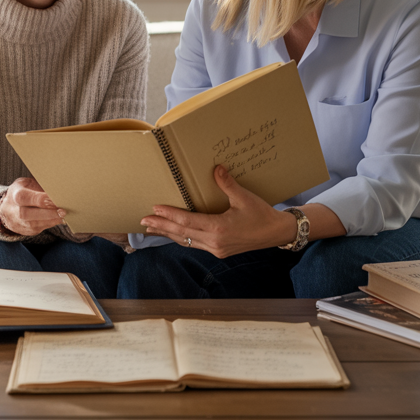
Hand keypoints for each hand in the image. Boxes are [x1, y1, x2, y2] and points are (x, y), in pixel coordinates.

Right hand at [0, 177, 64, 236]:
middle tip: (63, 210)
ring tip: (64, 215)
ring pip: (34, 224)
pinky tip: (60, 219)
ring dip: (51, 220)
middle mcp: (14, 210)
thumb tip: (57, 188)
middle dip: (47, 213)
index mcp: (15, 194)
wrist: (8, 208)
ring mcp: (19, 222)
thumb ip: (39, 186)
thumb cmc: (22, 191)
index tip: (55, 198)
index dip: (40, 199)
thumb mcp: (28, 184)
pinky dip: (51, 223)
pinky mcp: (26, 231)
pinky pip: (39, 228)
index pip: (25, 198)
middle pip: (28, 214)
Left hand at [140, 164, 298, 258]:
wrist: (276, 233)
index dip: (169, 215)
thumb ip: (227, 184)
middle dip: (162, 227)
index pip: (188, 221)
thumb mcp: (244, 197)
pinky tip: (174, 233)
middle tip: (143, 221)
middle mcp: (215, 242)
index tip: (154, 209)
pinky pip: (195, 244)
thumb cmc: (262, 214)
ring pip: (186, 241)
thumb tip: (216, 168)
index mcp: (219, 229)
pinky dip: (182, 237)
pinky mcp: (219, 251)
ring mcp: (216, 249)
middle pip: (182, 234)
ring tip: (152, 228)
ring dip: (169, 233)